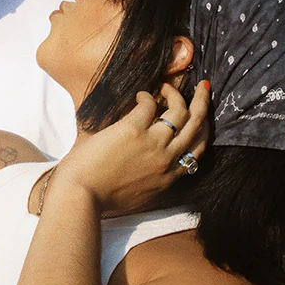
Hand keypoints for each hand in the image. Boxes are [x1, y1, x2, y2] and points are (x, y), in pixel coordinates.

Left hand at [52, 81, 210, 215]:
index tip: (201, 117)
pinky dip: (146, 96)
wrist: (81, 195)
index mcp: (168, 177)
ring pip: (180, 112)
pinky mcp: (133, 130)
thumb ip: (150, 182)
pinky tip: (140, 95)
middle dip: (203, 102)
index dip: (203, 130)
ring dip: (176, 94)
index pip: (197, 150)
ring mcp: (153, 144)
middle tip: (204, 87)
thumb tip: (149, 170)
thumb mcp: (138, 196)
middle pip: (196, 125)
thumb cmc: (102, 197)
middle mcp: (167, 160)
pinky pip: (149, 105)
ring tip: (167, 87)